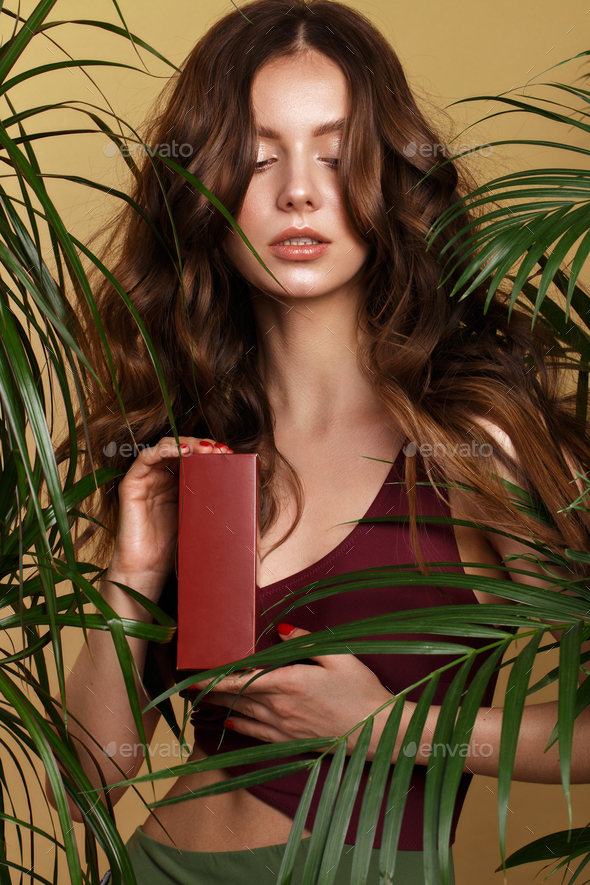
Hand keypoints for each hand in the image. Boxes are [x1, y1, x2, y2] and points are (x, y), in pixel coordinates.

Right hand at [109, 435, 233, 594]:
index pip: (194, 457)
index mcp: (179, 483)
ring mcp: (147, 479)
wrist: (148, 571)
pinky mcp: (132, 484)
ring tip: (204, 449)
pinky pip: (145, 458)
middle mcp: (162, 477)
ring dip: (185, 443)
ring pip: (164, 448)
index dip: (210, 452)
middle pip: (181, 449)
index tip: (229, 454)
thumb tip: (247, 488)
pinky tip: (179, 450)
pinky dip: (162, 449)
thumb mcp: (201, 519)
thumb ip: (213, 501)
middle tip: (219, 450)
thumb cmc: (175, 548)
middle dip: (202, 446)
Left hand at [192, 624, 392, 754]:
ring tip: (200, 703)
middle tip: (188, 687)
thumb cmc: (361, 691)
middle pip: (236, 697)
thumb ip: (307, 641)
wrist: (377, 731)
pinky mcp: (290, 741)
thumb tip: (283, 628)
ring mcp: (284, 727)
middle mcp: (281, 706)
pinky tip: (227, 723)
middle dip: (211, 692)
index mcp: (290, 681)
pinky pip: (256, 734)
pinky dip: (238, 727)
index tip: (195, 676)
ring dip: (220, 709)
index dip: (215, 678)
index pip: (242, 679)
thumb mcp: (338, 657)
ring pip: (242, 716)